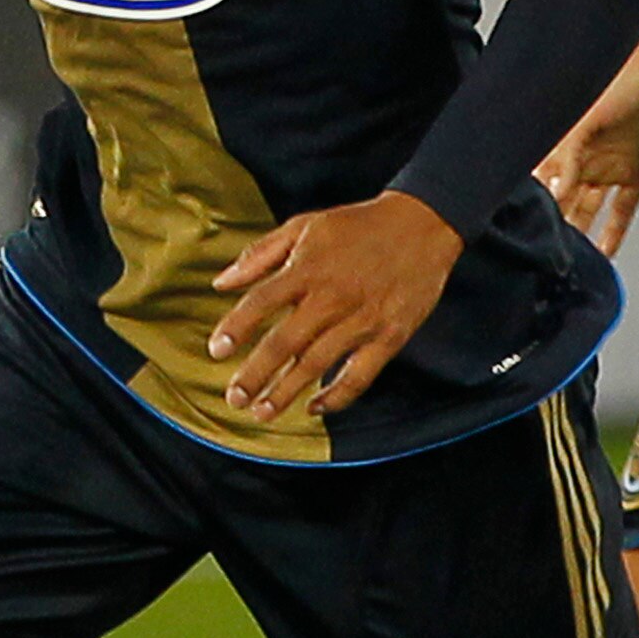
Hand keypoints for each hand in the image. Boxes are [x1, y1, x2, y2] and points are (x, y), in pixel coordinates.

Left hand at [207, 193, 459, 422]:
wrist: (422, 224)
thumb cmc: (358, 226)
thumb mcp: (305, 226)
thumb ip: (260, 255)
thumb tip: (221, 282)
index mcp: (307, 268)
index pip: (260, 302)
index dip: (235, 329)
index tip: (216, 352)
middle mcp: (331, 296)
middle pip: (284, 343)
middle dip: (255, 375)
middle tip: (234, 398)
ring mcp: (362, 319)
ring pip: (316, 364)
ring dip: (286, 392)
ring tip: (262, 412)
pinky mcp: (389, 336)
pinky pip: (360, 375)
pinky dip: (337, 396)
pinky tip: (315, 407)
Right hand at [538, 48, 638, 258]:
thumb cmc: (628, 77)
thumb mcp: (586, 118)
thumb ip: (567, 156)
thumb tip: (551, 192)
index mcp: (564, 142)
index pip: (540, 180)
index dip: (530, 203)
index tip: (519, 228)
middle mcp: (583, 157)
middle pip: (561, 200)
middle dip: (550, 224)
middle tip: (540, 253)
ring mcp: (609, 167)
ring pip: (587, 209)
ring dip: (578, 233)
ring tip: (566, 261)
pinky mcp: (637, 173)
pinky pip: (622, 210)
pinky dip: (614, 232)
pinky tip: (605, 254)